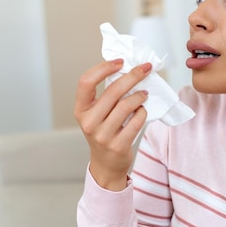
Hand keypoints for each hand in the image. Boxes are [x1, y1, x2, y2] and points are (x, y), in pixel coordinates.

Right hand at [74, 59, 151, 190]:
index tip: (120, 62)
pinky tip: (142, 111)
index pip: (86, 82)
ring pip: (126, 105)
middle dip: (132, 76)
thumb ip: (106, 96)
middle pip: (112, 91)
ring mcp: (102, 135)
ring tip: (144, 94)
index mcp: (81, 110)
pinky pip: (136, 121)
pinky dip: (142, 113)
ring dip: (140, 96)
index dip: (103, 68)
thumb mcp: (97, 114)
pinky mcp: (118, 146)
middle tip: (145, 69)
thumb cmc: (104, 132)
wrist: (106, 164)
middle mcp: (89, 122)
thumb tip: (129, 69)